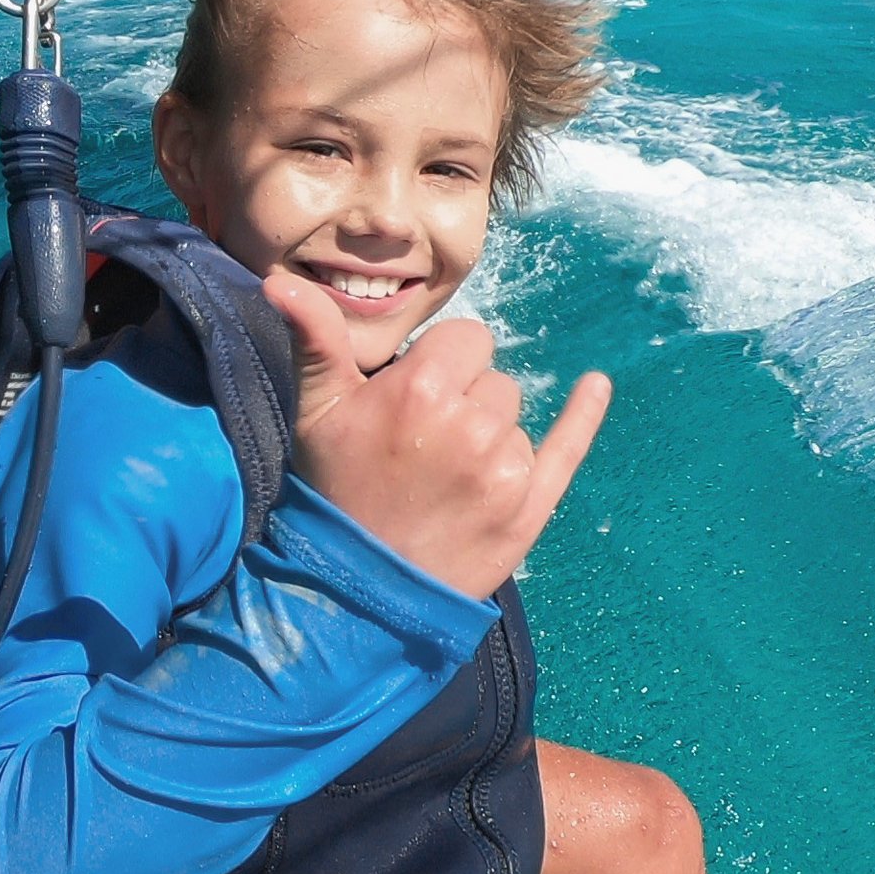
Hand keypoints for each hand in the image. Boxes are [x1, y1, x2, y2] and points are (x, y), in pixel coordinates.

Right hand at [266, 269, 609, 598]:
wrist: (356, 592)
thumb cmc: (334, 491)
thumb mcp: (316, 412)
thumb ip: (315, 340)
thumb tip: (279, 281)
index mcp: (421, 389)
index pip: (467, 339)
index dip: (441, 364)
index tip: (415, 398)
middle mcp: (472, 423)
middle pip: (492, 379)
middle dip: (464, 400)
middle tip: (424, 446)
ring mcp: (506, 468)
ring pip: (513, 418)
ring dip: (488, 436)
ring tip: (445, 477)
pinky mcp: (530, 506)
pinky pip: (567, 446)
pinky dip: (583, 415)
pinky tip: (595, 386)